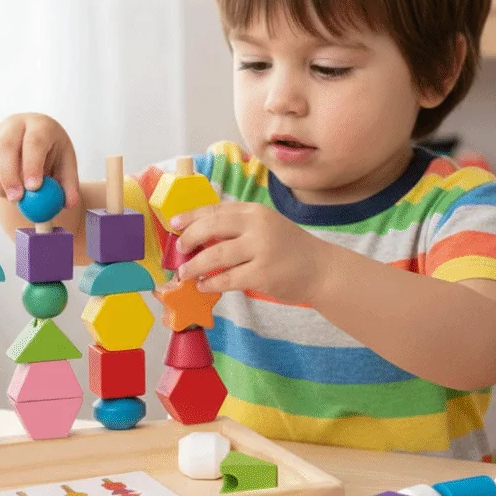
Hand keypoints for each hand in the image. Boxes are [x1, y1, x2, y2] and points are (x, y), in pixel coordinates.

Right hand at [0, 113, 80, 207]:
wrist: (33, 142)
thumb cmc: (52, 154)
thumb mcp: (66, 166)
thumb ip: (68, 185)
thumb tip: (68, 203)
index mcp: (40, 125)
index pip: (34, 141)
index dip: (32, 165)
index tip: (34, 188)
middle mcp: (15, 124)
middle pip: (5, 146)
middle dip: (9, 175)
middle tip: (16, 199)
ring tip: (13, 198)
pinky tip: (3, 192)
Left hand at [173, 202, 328, 304]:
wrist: (321, 270)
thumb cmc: (289, 249)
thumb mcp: (266, 227)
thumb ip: (238, 227)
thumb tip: (199, 235)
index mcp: (255, 211)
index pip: (215, 209)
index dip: (191, 216)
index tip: (174, 224)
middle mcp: (258, 226)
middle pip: (210, 227)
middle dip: (189, 239)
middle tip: (180, 251)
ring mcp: (261, 250)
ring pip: (215, 256)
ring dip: (194, 266)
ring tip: (185, 273)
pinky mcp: (262, 274)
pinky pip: (226, 279)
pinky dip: (211, 283)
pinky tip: (203, 286)